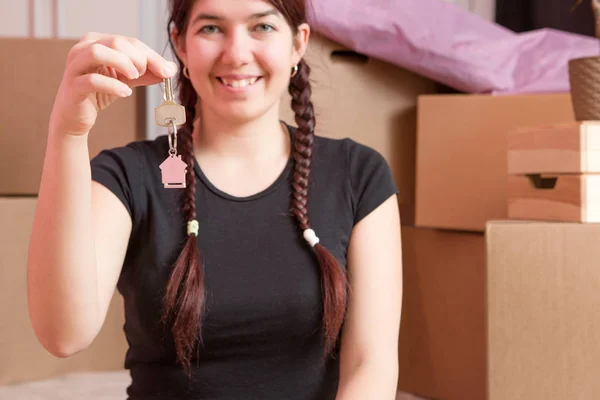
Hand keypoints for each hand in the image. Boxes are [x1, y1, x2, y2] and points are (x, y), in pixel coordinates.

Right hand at [49, 32, 177, 136]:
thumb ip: (148, 73)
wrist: (76, 115)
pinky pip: (92, 80)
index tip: (167, 71)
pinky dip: (113, 85)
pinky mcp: (73, 86)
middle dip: (138, 58)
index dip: (151, 55)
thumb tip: (171, 68)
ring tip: (135, 77)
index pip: (129, 41)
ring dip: (122, 63)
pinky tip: (125, 92)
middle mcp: (83, 48)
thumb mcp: (127, 79)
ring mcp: (75, 66)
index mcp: (97, 41)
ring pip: (97, 52)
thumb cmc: (100, 91)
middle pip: (116, 42)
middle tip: (146, 74)